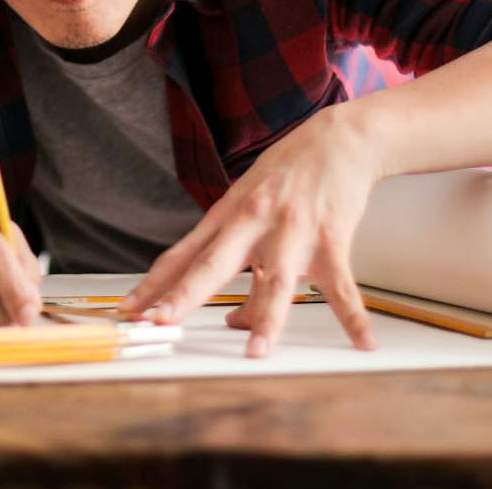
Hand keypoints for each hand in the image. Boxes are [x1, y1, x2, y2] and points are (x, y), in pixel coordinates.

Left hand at [117, 110, 381, 356]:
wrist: (339, 138)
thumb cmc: (289, 175)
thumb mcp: (253, 208)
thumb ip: (240, 265)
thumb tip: (235, 320)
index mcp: (229, 215)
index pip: (183, 254)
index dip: (154, 284)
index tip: (129, 309)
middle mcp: (254, 221)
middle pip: (214, 263)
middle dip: (186, 294)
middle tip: (162, 322)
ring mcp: (292, 228)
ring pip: (276, 281)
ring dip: (266, 320)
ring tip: (256, 353)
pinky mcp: (331, 234)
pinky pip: (341, 283)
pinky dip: (352, 315)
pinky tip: (362, 341)